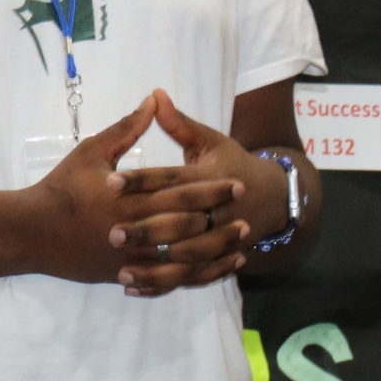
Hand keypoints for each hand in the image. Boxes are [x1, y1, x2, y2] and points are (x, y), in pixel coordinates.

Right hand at [25, 96, 243, 285]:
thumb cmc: (61, 187)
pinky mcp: (125, 275)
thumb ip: (127, 129)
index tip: (238, 182)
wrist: (30, 231)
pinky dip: (195, 276)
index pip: (181, 193)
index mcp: (130, 198)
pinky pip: (167, 280)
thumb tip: (154, 99)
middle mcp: (134, 230)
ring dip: (215, 252)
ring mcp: (130, 257)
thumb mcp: (92, 152)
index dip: (212, 188)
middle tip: (250, 215)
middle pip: (187, 226)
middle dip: (220, 221)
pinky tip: (216, 270)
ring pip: (182, 259)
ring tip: (242, 245)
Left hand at [106, 89, 278, 297]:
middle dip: (146, 229)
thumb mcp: (210, 141)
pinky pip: (190, 277)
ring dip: (153, 264)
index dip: (141, 180)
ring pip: (186, 257)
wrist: (272, 198)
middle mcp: (219, 212)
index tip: (109, 182)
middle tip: (110, 231)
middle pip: (180, 222)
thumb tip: (154, 94)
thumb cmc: (232, 164)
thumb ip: (180, 123)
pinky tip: (133, 286)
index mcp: (212, 178)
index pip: (173, 180)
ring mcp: (221, 239)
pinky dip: (162, 283)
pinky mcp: (218, 259)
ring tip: (120, 265)